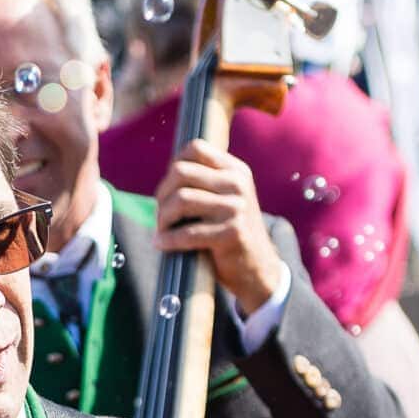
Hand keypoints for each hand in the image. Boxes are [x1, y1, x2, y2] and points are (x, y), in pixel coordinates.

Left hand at [153, 140, 283, 312]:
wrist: (258, 268)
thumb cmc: (231, 232)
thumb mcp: (226, 198)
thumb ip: (205, 182)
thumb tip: (168, 173)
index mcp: (236, 170)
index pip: (196, 148)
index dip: (173, 166)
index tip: (168, 189)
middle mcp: (238, 184)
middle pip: (182, 172)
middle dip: (162, 194)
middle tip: (160, 214)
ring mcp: (237, 208)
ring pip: (181, 199)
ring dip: (163, 217)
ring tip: (161, 229)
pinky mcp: (232, 233)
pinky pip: (187, 232)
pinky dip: (168, 239)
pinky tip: (161, 244)